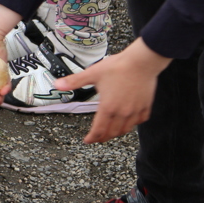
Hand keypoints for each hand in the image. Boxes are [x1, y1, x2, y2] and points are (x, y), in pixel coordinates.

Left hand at [55, 38, 171, 143]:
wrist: (141, 61)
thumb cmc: (118, 67)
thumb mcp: (92, 74)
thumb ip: (74, 81)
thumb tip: (57, 84)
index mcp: (108, 107)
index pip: (98, 130)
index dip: (92, 138)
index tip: (88, 140)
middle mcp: (122, 112)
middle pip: (112, 132)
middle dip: (103, 137)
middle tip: (98, 137)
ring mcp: (135, 110)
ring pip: (127, 129)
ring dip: (117, 133)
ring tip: (111, 132)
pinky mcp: (146, 105)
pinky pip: (140, 120)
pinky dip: (133, 124)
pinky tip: (129, 121)